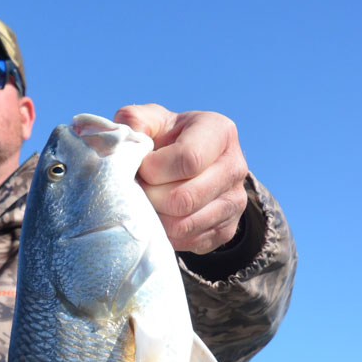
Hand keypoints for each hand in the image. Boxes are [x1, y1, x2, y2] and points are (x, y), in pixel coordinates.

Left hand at [114, 103, 247, 253]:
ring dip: (154, 218)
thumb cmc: (163, 139)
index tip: (140, 168)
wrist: (187, 165)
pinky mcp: (226, 229)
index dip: (153, 170)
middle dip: (150, 197)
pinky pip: (188, 242)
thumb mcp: (150, 121)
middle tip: (136, 191)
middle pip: (184, 199)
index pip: (188, 160)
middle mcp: (235, 167)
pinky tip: (157, 217)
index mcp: (219, 132)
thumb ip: (135, 119)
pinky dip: (165, 235)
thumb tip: (126, 137)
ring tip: (144, 204)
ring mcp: (235, 201)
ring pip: (184, 225)